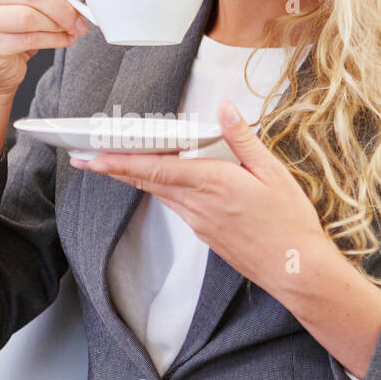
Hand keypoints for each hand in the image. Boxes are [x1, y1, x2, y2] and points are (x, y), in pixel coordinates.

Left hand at [70, 99, 331, 303]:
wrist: (295, 269)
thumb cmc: (290, 222)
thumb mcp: (273, 172)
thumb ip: (244, 139)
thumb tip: (224, 109)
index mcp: (214, 183)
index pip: (157, 168)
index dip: (121, 161)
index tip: (94, 156)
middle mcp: (199, 205)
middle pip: (148, 181)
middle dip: (113, 169)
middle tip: (85, 157)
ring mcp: (199, 223)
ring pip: (159, 194)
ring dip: (134, 178)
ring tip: (111, 163)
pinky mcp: (205, 235)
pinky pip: (175, 206)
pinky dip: (160, 190)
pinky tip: (159, 181)